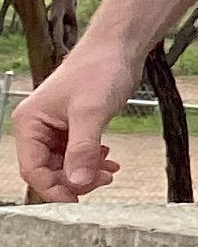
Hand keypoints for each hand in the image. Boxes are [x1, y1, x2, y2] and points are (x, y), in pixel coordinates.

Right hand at [12, 39, 139, 203]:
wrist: (119, 47)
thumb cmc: (99, 68)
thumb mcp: (91, 112)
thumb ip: (83, 150)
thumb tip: (77, 182)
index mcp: (30, 123)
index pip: (33, 169)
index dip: (53, 188)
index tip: (76, 200)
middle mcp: (38, 127)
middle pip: (48, 170)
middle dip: (74, 179)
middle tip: (101, 181)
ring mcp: (55, 127)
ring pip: (64, 164)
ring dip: (85, 172)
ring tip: (108, 172)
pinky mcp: (73, 125)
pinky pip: (77, 153)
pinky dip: (92, 161)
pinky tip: (108, 162)